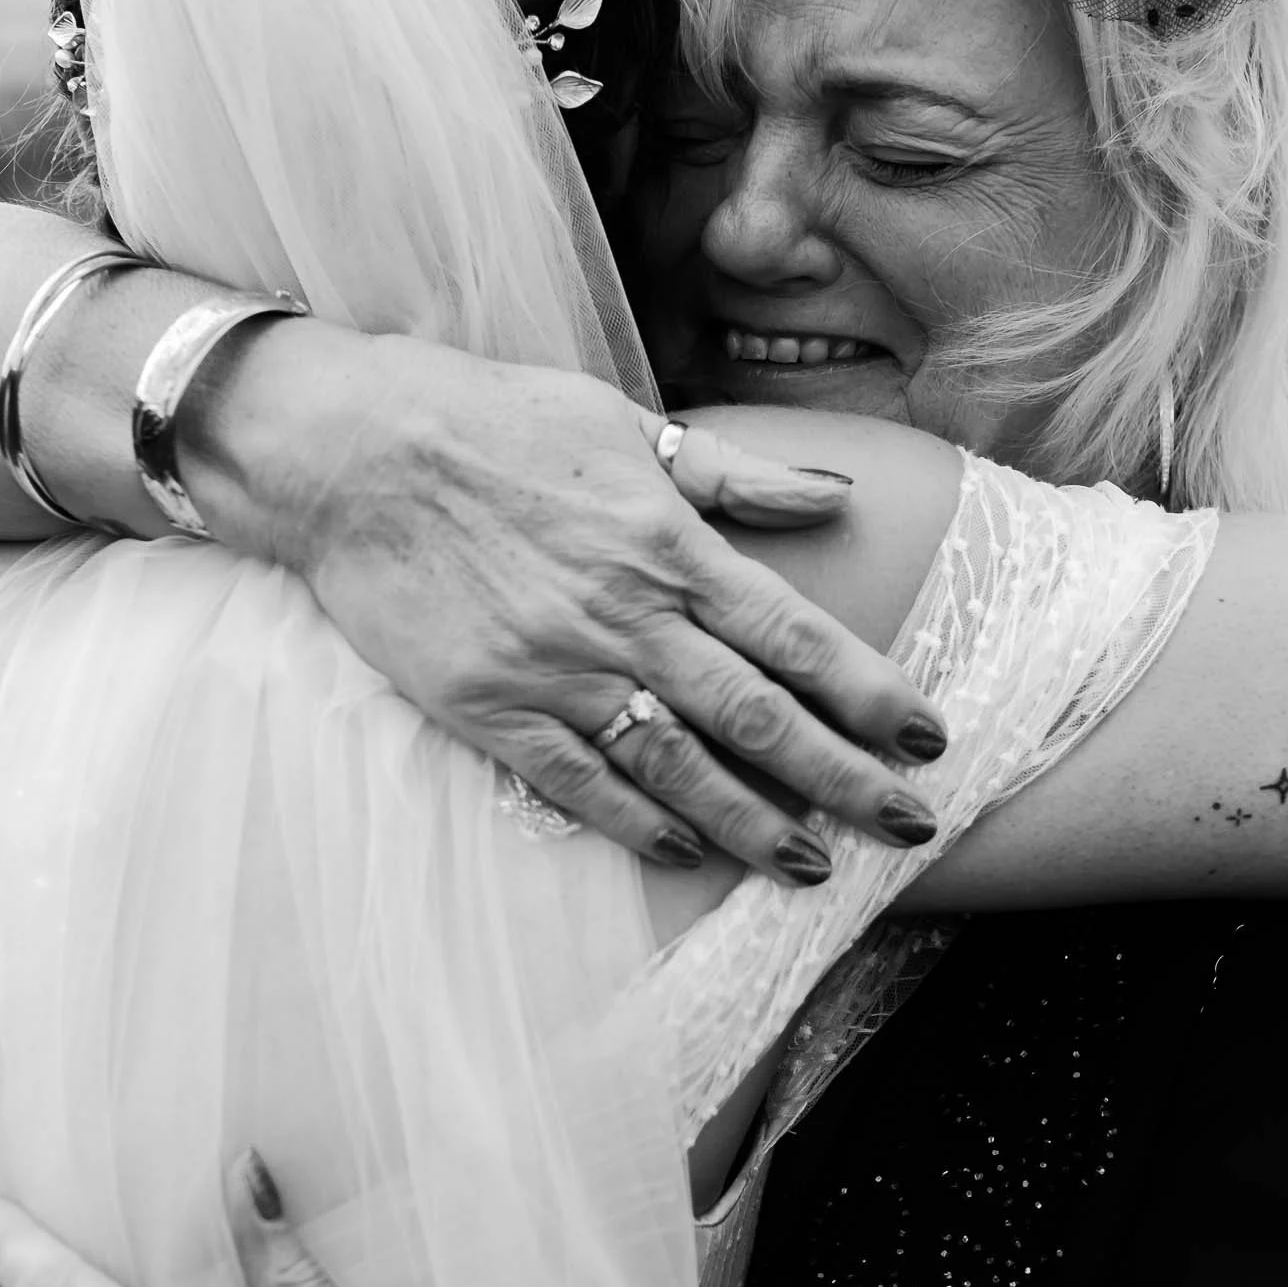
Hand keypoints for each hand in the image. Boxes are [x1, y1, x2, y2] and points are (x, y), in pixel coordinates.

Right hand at [183, 327, 944, 883]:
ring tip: (809, 864)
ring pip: (677, 766)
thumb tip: (838, 494)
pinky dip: (635, 822)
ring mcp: (556, 669)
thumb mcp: (627, 426)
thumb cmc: (498, 422)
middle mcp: (626, 616)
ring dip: (752, 822)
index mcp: (668, 543)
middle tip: (909, 827)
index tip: (930, 737)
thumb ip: (737, 476)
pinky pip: (577, 782)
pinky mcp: (490, 706)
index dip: (871, 693)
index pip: (796, 636)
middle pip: (757, 717)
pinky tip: (684, 849)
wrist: (357, 452)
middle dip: (845, 780)